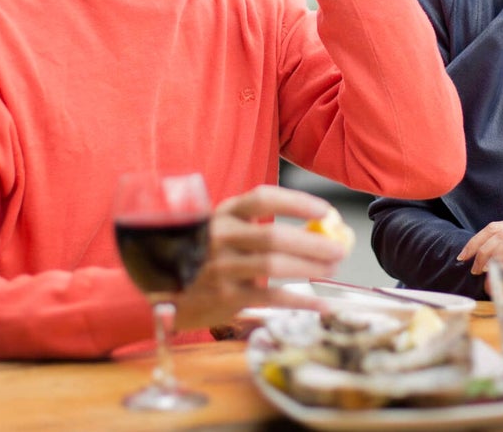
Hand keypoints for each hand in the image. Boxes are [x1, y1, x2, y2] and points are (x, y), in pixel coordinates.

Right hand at [175, 185, 347, 330]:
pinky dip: (301, 301)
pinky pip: (271, 298)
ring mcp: (220, 268)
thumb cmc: (206, 255)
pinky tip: (322, 304)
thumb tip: (318, 229)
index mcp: (223, 214)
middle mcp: (220, 237)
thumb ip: (260, 227)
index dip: (297, 202)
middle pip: (273, 236)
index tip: (326, 211)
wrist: (163, 288)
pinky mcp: (225, 297)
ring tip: (333, 269)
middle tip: (340, 248)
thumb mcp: (225, 231)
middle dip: (313, 242)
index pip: (262, 199)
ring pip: (273, 265)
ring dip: (310, 267)